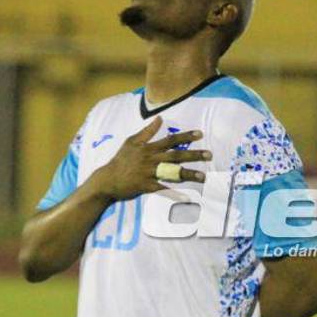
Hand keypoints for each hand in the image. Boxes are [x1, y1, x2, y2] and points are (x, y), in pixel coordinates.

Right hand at [89, 118, 210, 201]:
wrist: (106, 180)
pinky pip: (163, 190)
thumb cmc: (120, 160)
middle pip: (176, 155)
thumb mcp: (131, 142)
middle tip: (210, 155)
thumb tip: (160, 118)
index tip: (200, 134)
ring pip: (172, 173)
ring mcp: (149, 173)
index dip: (185, 136)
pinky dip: (174, 195)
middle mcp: (151, 159)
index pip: (170, 140)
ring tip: (204, 177)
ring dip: (189, 175)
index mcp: (149, 148)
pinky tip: (187, 199)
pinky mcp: (146, 186)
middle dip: (194, 155)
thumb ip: (147, 131)